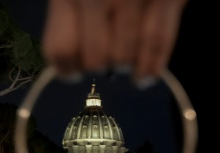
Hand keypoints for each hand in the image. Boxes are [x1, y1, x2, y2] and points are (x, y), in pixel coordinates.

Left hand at [42, 0, 187, 86]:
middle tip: (107, 65)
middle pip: (95, 58)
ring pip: (125, 56)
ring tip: (133, 75)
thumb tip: (69, 55)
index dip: (67, 69)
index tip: (73, 73)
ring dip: (128, 71)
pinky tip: (147, 75)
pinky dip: (152, 66)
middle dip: (100, 68)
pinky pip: (157, 42)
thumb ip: (68, 9)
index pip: (61, 49)